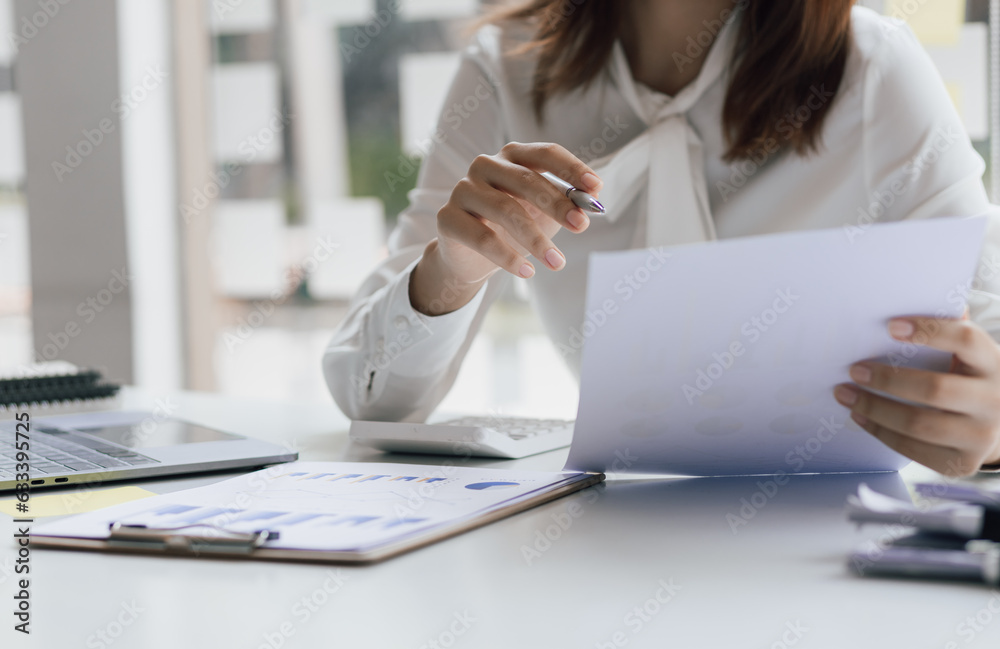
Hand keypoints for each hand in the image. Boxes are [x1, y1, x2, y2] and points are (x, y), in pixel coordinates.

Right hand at [435, 141, 601, 281]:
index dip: (572, 169)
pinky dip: (508, 257)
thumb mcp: (543, 214)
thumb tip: (591, 203)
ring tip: (557, 262)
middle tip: (581, 227)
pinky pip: (483, 238)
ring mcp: (463, 189)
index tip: (596, 188)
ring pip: (506, 210)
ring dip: (537, 240)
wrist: (470, 256)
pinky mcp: (448, 217)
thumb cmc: (512, 227)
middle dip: (558, 204)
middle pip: (526, 180)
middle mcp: (485, 165)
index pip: (545, 153)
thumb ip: (566, 204)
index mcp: (512, 156)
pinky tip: (527, 272)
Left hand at [834, 317, 999, 476]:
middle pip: (934, 389)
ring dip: (874, 408)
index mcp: (994, 363)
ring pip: (918, 424)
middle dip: (887, 379)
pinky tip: (860, 416)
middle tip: (854, 369)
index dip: (929, 331)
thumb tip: (906, 298)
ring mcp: (980, 435)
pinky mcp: (962, 462)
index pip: (966, 340)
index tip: (890, 326)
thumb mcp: (970, 356)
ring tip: (845, 394)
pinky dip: (880, 432)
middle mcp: (993, 400)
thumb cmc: (971, 378)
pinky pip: (913, 450)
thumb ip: (947, 330)